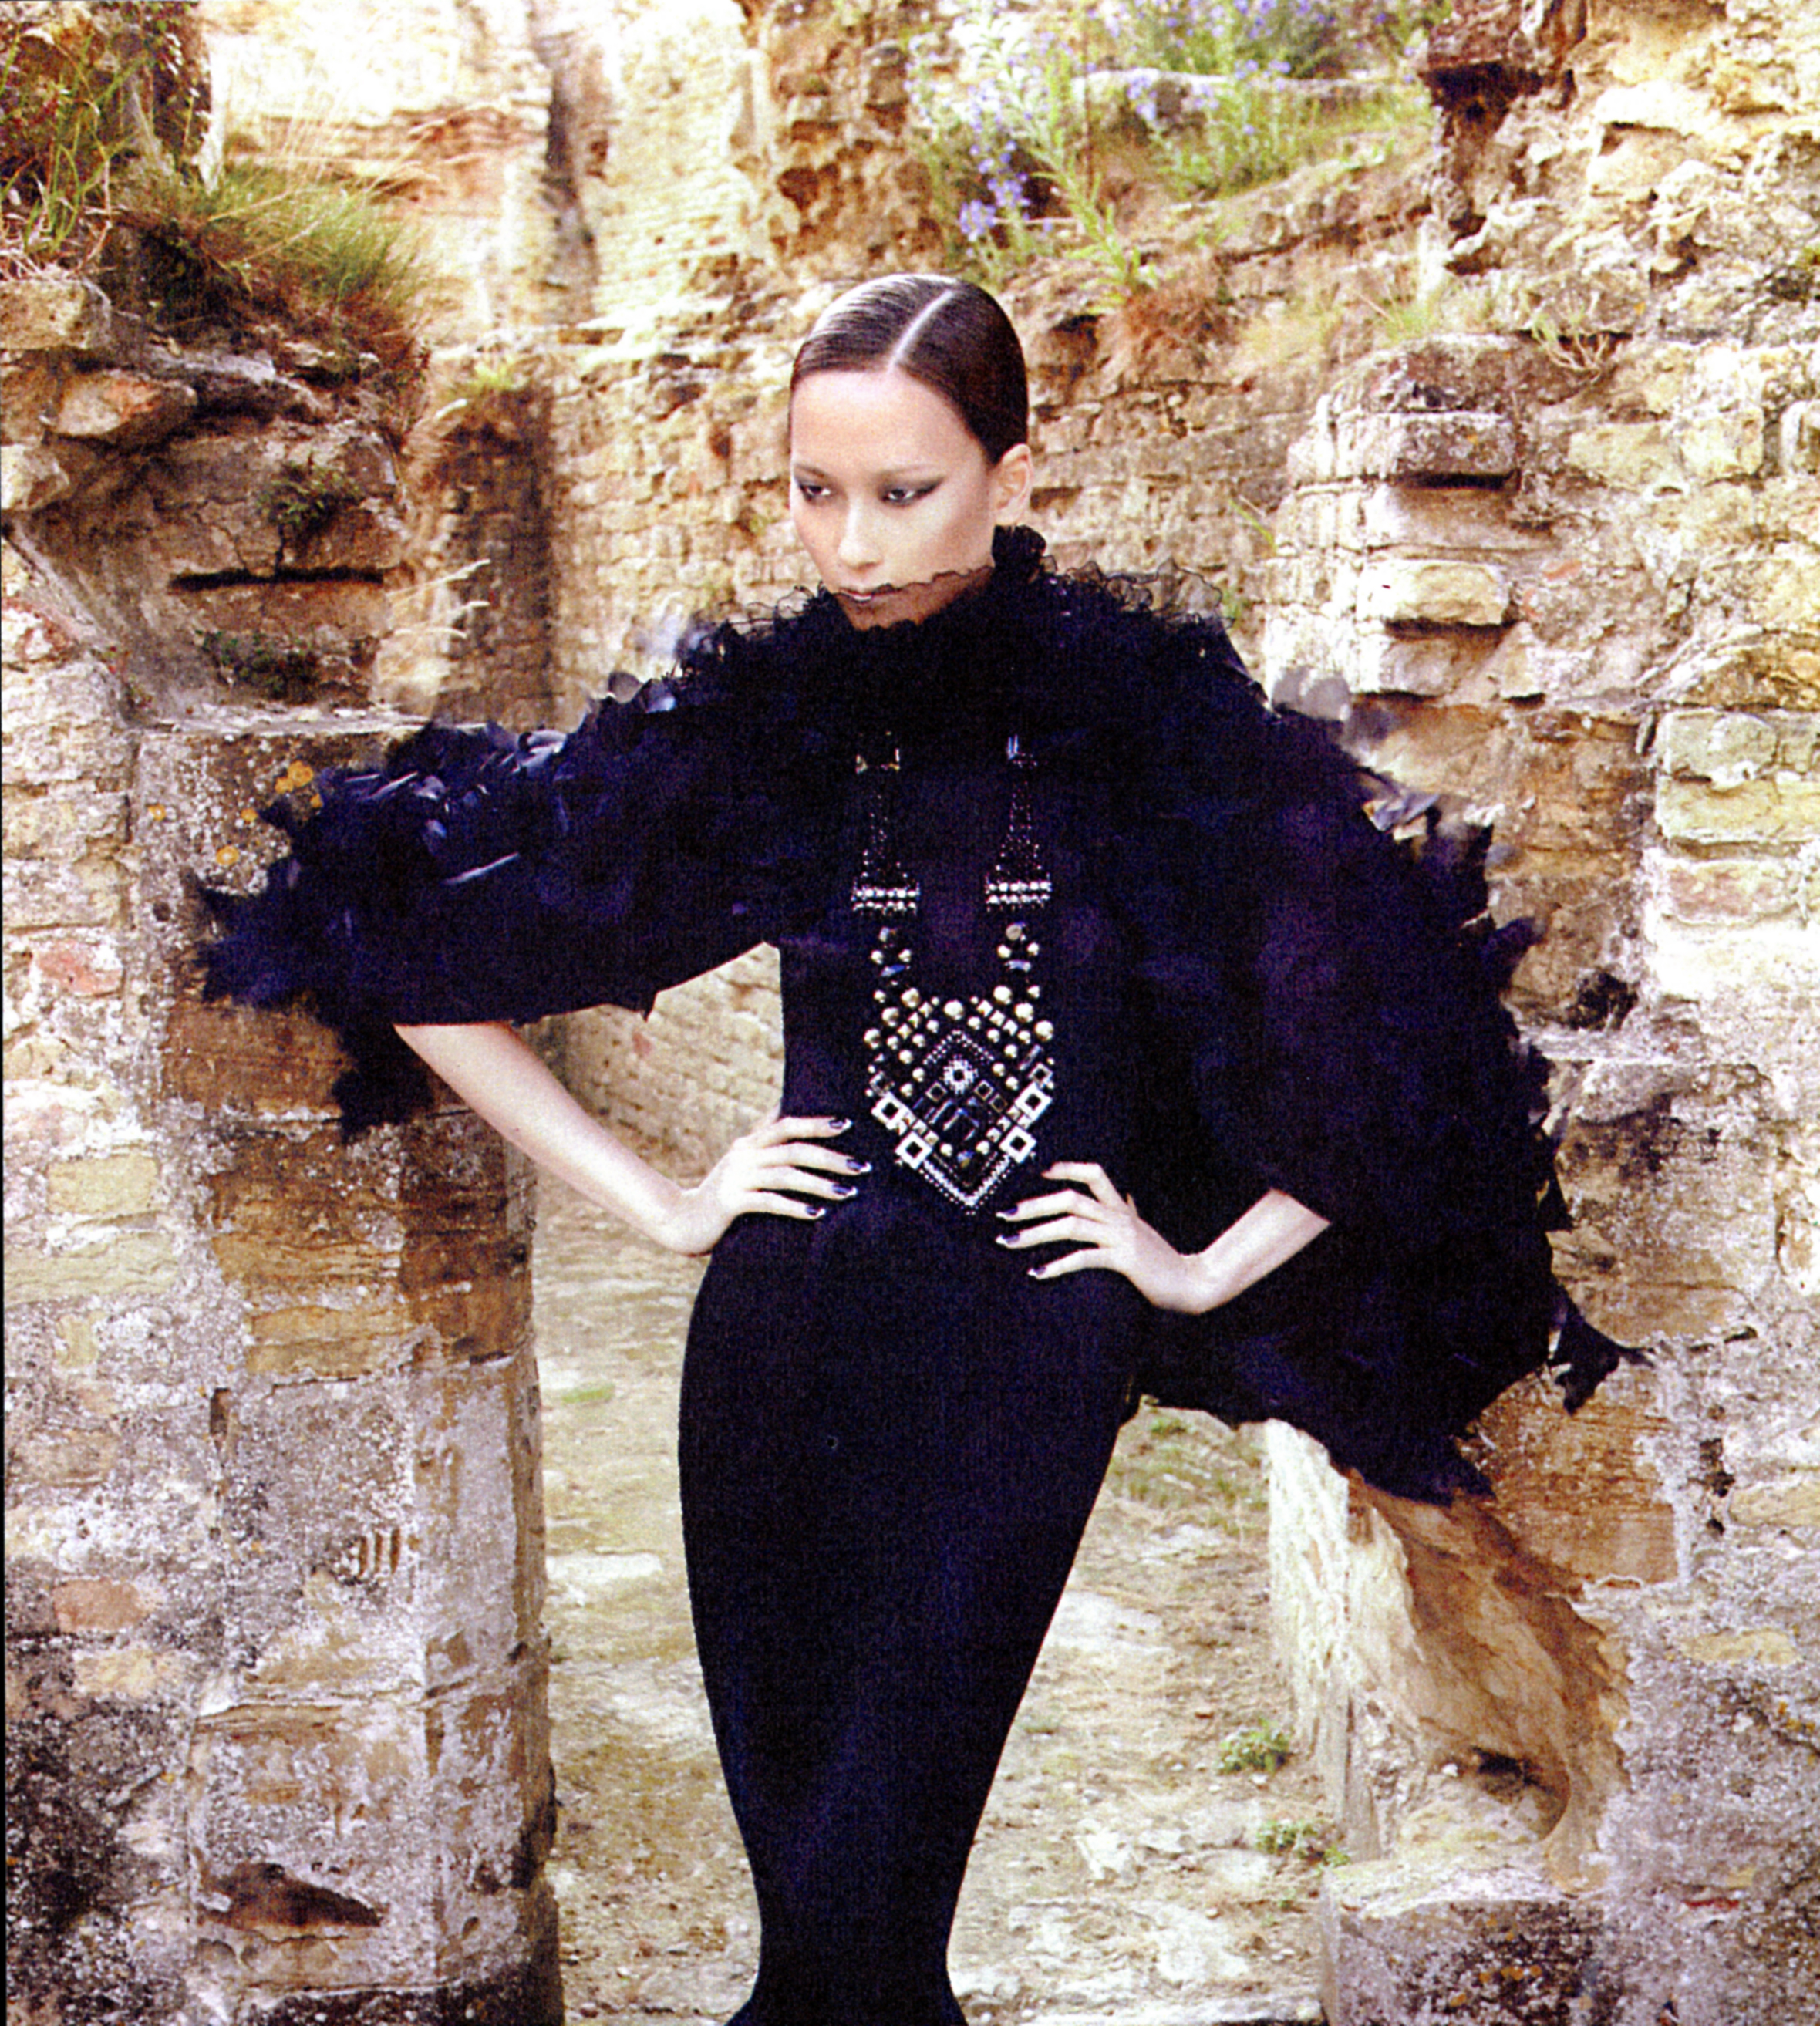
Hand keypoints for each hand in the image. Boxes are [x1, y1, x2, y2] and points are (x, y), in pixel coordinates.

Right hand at [645, 1114, 864, 1255]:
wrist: (680, 1221)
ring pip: (785, 1174)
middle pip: (793, 1148)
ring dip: (820, 1183)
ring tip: (847, 1192)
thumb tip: (790, 1118)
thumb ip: (764, 1145)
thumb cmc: (722, 1196)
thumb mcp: (741, 1165)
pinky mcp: (731, 1202)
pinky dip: (795, 1206)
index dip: (816, 1122)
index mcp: (749, 1144)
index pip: (786, 1123)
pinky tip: (817, 1214)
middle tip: (860, 1166)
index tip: (847, 1124)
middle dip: (830, 1157)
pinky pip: (769, 1201)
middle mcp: (743, 1155)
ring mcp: (736, 1178)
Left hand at [996, 1161, 1213, 1313]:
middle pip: (1070, 1198)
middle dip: (1034, 1205)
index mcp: (1121, 1209)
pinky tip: (1037, 1272)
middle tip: (1005, 1214)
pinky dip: (1056, 1264)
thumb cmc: (1164, 1262)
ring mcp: (1121, 1237)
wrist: (1193, 1282)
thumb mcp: (1143, 1232)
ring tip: (1011, 1241)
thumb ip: (1129, 1215)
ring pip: (1071, 1225)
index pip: (1094, 1174)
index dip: (1066, 1168)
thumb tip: (1124, 1198)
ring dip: (1035, 1233)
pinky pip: (1083, 1257)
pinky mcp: (1123, 1260)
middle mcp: (1119, 1217)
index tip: (1040, 1173)